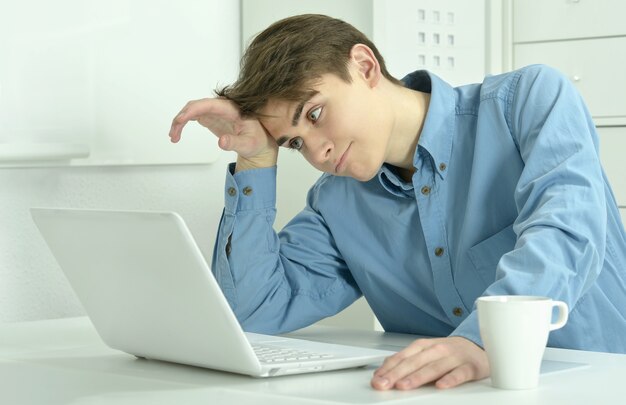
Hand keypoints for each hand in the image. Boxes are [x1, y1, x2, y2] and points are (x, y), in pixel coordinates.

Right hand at [169, 98, 277, 170]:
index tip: (181, 119)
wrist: (259, 143)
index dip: (193, 110)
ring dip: (180, 121)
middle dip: (182, 118)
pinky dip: (183, 123)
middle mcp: (222, 106)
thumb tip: (221, 142)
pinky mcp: (211, 117)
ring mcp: (216, 111)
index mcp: (233, 109)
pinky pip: (193, 115)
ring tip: (173, 137)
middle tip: (173, 134)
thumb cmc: (256, 142)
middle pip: (196, 105)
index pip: (209, 104)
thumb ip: (235, 143)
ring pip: (192, 109)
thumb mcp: (249, 145)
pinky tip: (177, 133)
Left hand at [371, 336, 488, 389]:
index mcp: (423, 346)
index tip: (377, 379)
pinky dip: (450, 380)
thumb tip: (384, 370)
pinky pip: (459, 374)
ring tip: (404, 386)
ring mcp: (453, 358)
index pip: (402, 357)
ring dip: (417, 377)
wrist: (477, 347)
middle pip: (414, 362)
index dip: (388, 368)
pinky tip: (441, 386)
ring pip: (433, 368)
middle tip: (384, 384)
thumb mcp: (425, 352)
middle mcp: (437, 350)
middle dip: (396, 374)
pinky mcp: (470, 367)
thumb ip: (407, 360)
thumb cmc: (448, 352)